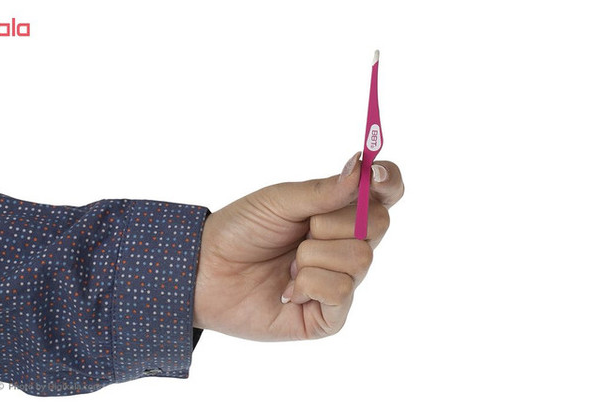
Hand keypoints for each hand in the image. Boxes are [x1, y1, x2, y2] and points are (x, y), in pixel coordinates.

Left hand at [194, 153, 403, 340]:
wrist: (204, 271)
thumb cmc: (241, 231)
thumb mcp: (280, 201)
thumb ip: (324, 190)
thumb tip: (362, 166)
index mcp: (339, 213)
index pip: (385, 194)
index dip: (388, 181)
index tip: (374, 175)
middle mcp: (346, 246)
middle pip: (378, 223)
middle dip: (334, 222)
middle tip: (303, 230)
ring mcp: (340, 281)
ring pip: (360, 258)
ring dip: (313, 256)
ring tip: (288, 266)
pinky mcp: (329, 316)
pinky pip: (341, 291)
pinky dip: (308, 284)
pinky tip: (288, 291)